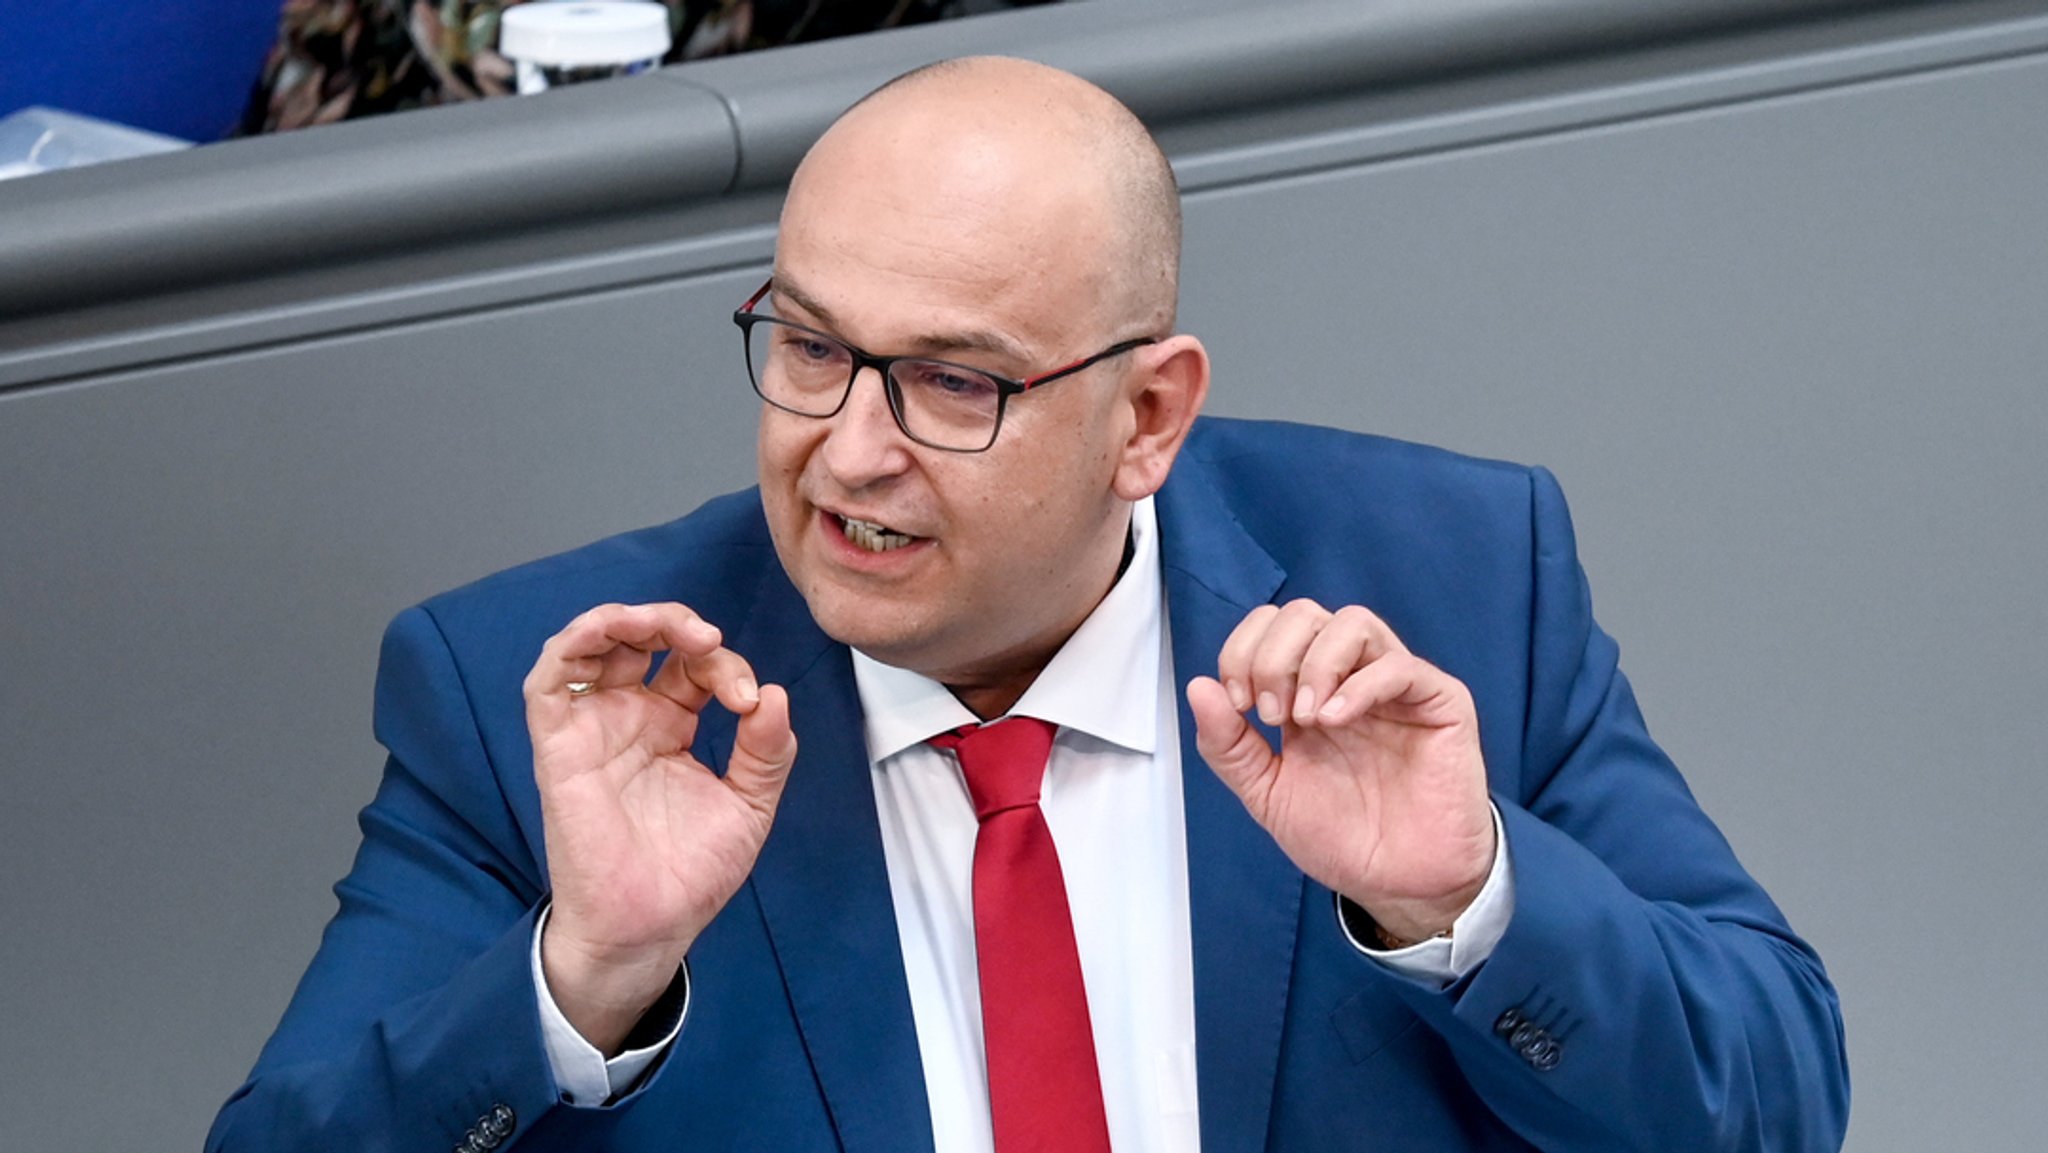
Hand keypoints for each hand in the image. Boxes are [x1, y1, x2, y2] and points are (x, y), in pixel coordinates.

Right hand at [523, 603, 796, 1053]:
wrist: (650, 926)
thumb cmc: (691, 873)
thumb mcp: (749, 805)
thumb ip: (767, 752)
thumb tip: (777, 696)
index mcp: (672, 725)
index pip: (695, 666)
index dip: (726, 667)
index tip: (752, 702)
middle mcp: (630, 718)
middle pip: (643, 640)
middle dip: (677, 624)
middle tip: (709, 640)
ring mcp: (593, 728)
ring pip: (593, 645)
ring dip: (627, 618)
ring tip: (670, 627)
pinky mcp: (559, 747)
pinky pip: (549, 682)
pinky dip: (574, 644)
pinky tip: (611, 631)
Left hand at [1187, 600, 1494, 942]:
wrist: (1399, 885)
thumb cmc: (1344, 838)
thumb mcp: (1266, 793)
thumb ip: (1228, 744)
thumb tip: (1198, 687)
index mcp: (1306, 692)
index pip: (1270, 627)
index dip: (1243, 651)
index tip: (1239, 704)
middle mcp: (1349, 679)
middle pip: (1305, 614)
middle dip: (1273, 656)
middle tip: (1272, 714)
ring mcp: (1395, 687)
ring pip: (1353, 623)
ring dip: (1315, 663)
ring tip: (1306, 718)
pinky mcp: (1440, 703)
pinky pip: (1401, 666)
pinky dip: (1359, 686)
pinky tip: (1336, 721)